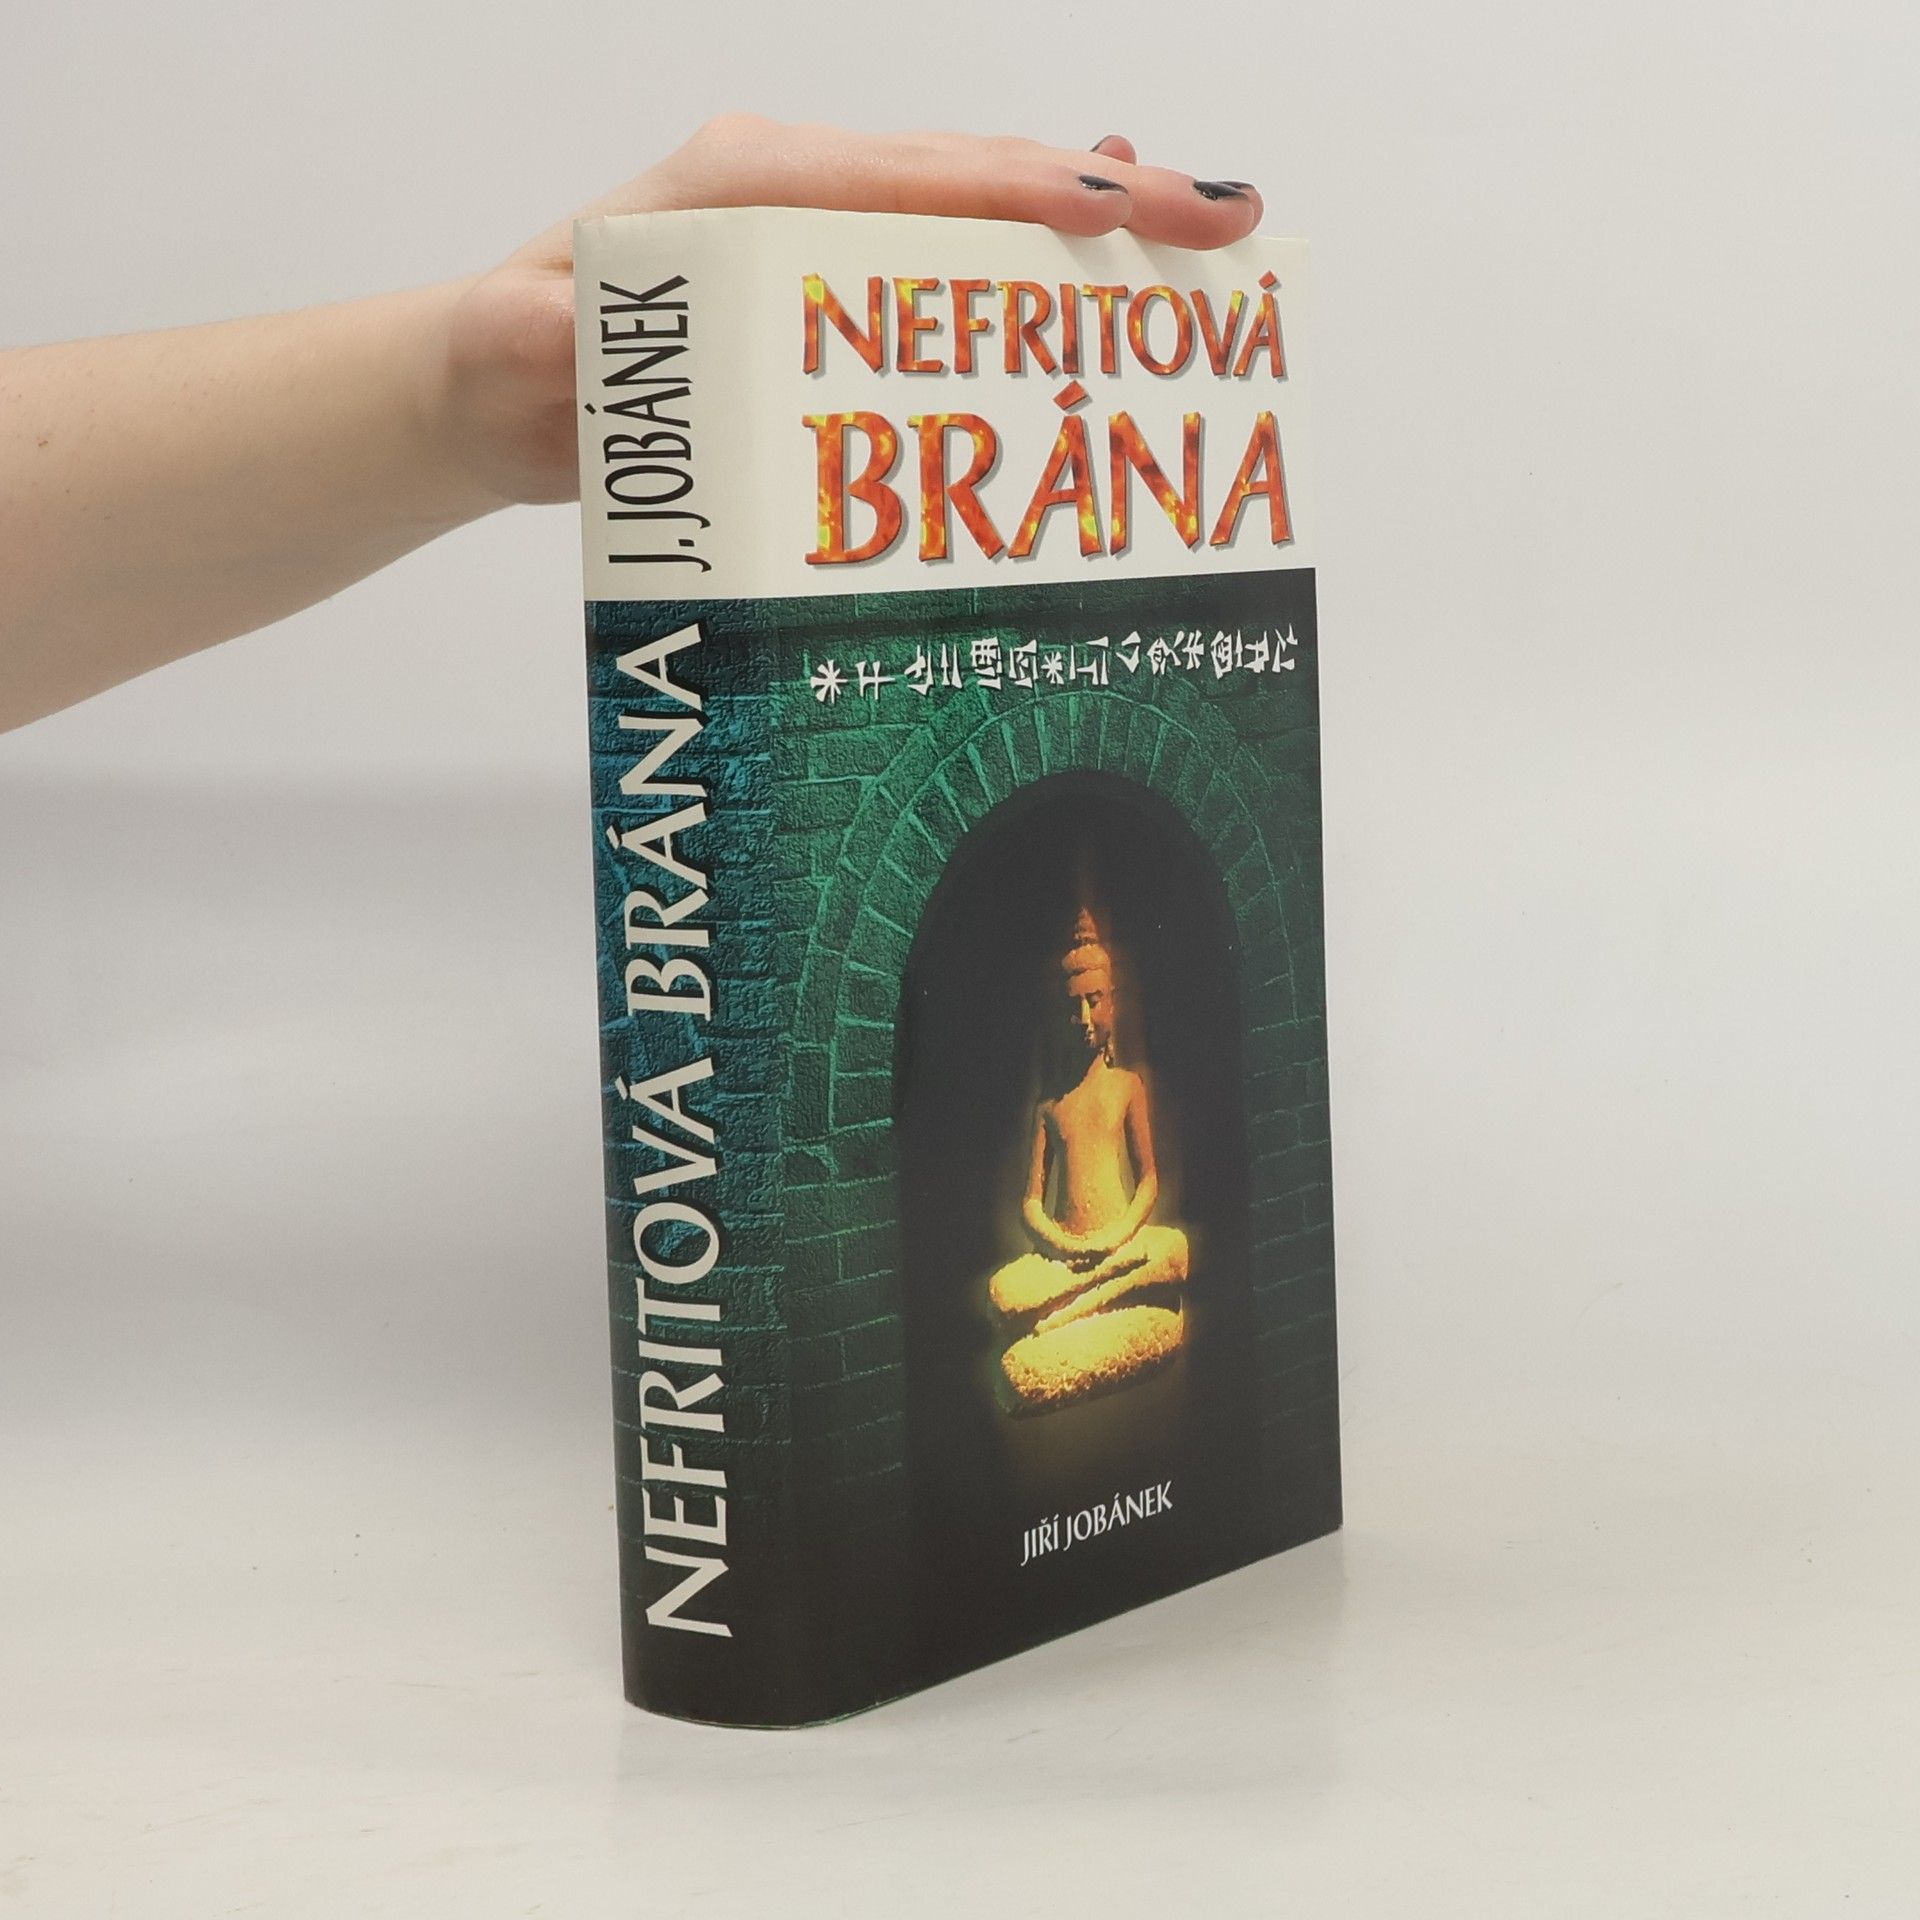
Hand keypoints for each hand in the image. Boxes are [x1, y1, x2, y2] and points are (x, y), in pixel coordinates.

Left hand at [433, 121, 1266, 505]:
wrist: (491, 385)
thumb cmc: (513, 360)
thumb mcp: (514, 350)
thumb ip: (544, 338)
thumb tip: (574, 328)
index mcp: (739, 184)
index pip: (908, 175)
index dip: (1026, 189)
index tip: (1128, 205)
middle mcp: (791, 187)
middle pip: (973, 175)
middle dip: (1107, 192)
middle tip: (1225, 219)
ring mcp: (816, 226)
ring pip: (978, 205)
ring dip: (1093, 217)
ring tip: (1203, 230)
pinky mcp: (825, 277)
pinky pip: (948, 252)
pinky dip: (1032, 254)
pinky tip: (1098, 255)